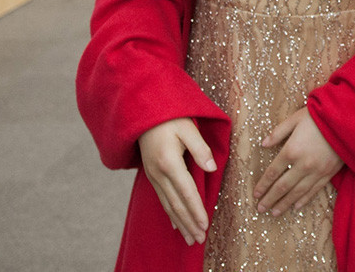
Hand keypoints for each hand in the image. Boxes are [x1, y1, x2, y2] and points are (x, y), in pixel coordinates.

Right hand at [138, 117, 215, 245]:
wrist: (143, 114)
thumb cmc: (170, 118)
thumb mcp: (188, 128)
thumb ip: (200, 149)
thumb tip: (211, 169)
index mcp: (170, 163)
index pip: (187, 192)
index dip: (196, 210)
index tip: (204, 225)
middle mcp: (159, 173)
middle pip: (176, 204)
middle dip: (188, 223)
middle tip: (199, 240)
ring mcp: (153, 176)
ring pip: (168, 205)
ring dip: (180, 223)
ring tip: (189, 238)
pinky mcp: (152, 175)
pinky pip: (162, 199)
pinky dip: (170, 213)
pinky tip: (175, 224)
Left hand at [253, 108, 342, 214]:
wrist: (347, 119)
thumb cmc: (320, 116)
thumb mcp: (295, 119)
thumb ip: (278, 132)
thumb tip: (263, 144)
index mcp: (291, 150)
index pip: (272, 172)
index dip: (263, 185)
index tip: (255, 194)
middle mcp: (302, 164)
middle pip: (282, 186)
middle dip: (270, 199)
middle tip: (260, 209)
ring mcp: (316, 171)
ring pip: (297, 192)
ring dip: (284, 204)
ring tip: (274, 213)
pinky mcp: (329, 173)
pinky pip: (313, 190)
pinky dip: (304, 200)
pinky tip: (296, 207)